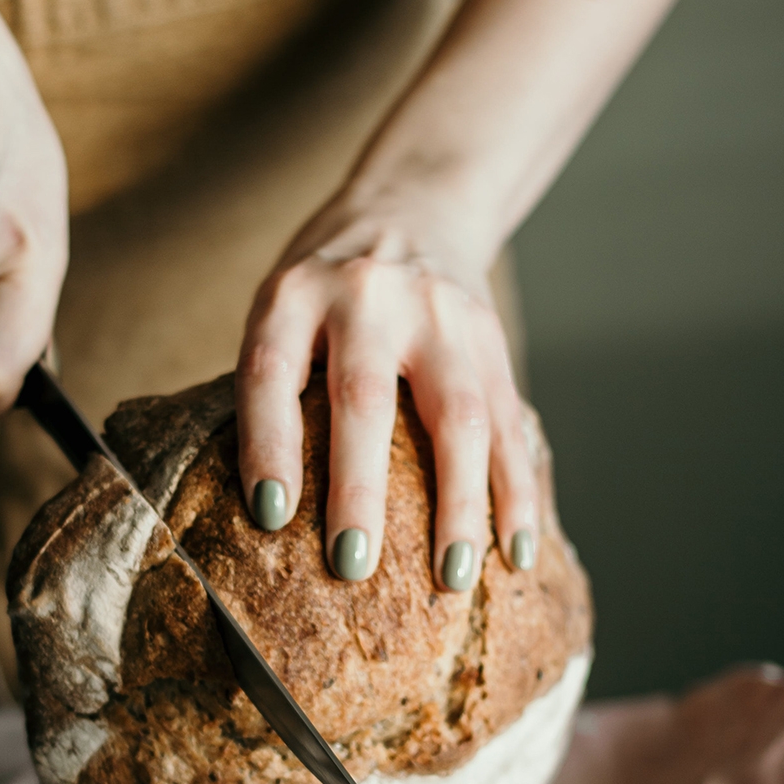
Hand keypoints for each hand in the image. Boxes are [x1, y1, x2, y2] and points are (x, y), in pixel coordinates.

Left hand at [235, 189, 536, 588]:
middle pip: (364, 398)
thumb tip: (273, 508)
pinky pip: (508, 421)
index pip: (272, 371)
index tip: (269, 516)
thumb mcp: (283, 302)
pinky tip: (515, 549)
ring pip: (458, 415)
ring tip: (451, 578)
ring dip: (459, 505)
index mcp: (296, 293)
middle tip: (352, 564)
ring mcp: (439, 313)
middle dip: (359, 489)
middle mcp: (368, 296)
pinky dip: (516, 491)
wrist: (413, 205)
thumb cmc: (328, 281)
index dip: (267, 444)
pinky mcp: (490, 337)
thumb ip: (279, 378)